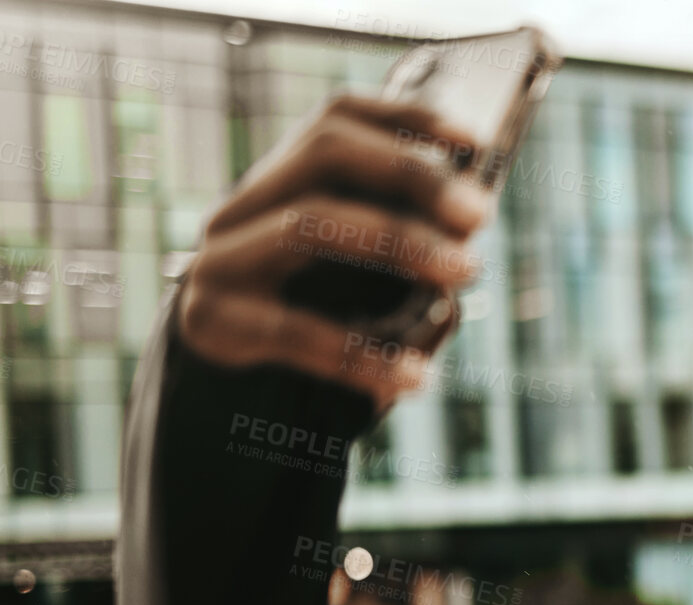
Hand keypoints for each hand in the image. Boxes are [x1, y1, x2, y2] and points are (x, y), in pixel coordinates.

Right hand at [176, 94, 494, 414]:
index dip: (406, 119)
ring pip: (308, 223)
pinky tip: (415, 376)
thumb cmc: (306, 326)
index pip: (336, 121)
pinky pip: (295, 329)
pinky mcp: (212, 322)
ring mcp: (219, 260)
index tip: (475, 143)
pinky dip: (364, 353)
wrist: (215, 398)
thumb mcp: (351, 282)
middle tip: (480, 214)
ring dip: (399, 241)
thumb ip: (400, 254)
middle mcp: (243, 209)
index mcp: (280, 186)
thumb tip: (465, 246)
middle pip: (324, 153)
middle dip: (411, 174)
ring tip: (466, 272)